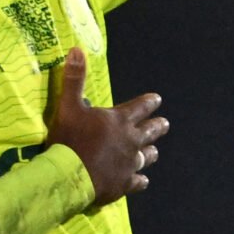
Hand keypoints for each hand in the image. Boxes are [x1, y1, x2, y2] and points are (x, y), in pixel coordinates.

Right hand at [44, 48, 168, 207]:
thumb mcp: (68, 105)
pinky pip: (138, 181)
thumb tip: (76, 50)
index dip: (150, 102)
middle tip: (165, 124)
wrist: (68, 177)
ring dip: (150, 152)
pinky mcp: (124, 184)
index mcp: (119, 120)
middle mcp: (130, 141)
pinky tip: (142, 180)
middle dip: (158, 126)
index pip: (141, 107)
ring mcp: (129, 164)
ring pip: (147, 156)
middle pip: (150, 131)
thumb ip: (74, 79)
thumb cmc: (69, 139)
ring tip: (153, 151)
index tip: (157, 99)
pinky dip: (140, 180)